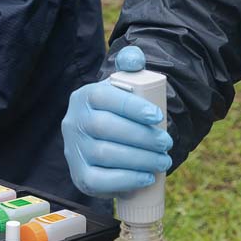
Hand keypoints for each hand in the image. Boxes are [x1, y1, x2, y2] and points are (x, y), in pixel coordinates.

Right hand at [61, 45, 171, 197]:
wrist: (109, 140)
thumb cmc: (122, 111)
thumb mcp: (124, 85)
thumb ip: (130, 64)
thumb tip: (134, 59)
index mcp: (84, 96)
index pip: (104, 97)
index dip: (131, 107)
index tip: (157, 116)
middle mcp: (73, 122)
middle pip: (105, 128)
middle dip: (141, 137)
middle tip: (166, 143)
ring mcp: (74, 151)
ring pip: (104, 154)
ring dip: (139, 159)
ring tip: (163, 160)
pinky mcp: (79, 176)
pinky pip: (98, 181)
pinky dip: (125, 180)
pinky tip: (146, 178)